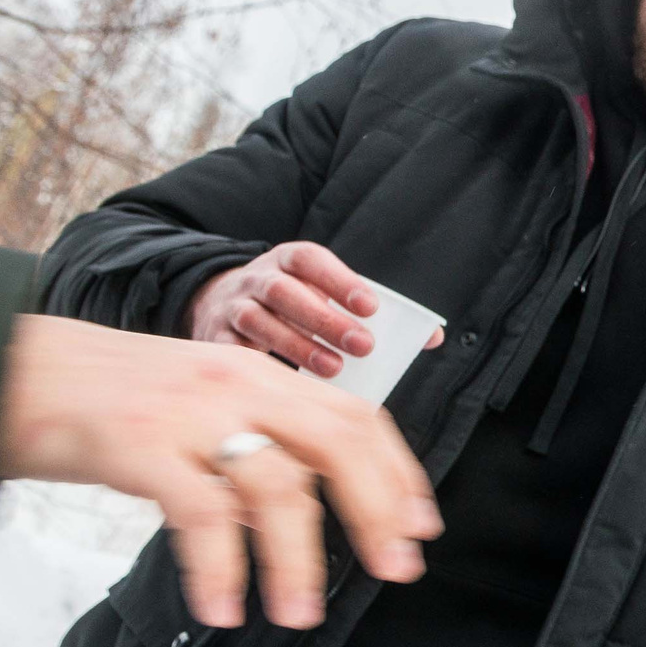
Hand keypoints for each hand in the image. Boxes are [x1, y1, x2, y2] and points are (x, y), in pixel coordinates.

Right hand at [0, 315, 440, 627]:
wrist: (15, 368)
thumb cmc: (112, 399)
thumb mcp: (201, 399)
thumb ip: (257, 433)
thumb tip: (313, 495)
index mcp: (260, 376)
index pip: (357, 418)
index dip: (398, 474)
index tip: (421, 527)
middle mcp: (238, 385)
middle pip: (338, 444)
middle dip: (378, 510)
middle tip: (396, 570)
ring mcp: (192, 413)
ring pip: (277, 486)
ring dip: (297, 560)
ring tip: (299, 614)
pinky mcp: (140, 445)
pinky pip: (199, 514)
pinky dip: (219, 569)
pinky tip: (223, 608)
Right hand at [188, 241, 442, 377]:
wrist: (218, 302)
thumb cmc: (293, 303)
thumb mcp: (324, 293)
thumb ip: (370, 313)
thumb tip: (432, 338)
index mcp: (288, 260)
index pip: (311, 261)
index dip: (340, 280)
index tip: (371, 307)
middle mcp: (257, 279)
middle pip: (285, 292)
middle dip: (326, 319)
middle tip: (363, 346)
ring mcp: (232, 307)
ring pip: (259, 321)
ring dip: (297, 345)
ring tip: (334, 369)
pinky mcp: (213, 337)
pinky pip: (231, 351)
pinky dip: (257, 366)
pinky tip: (284, 385)